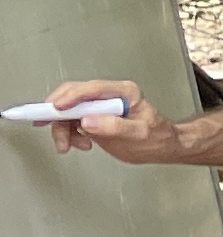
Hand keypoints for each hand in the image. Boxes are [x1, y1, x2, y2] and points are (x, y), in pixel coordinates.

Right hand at [37, 79, 174, 159]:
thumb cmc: (157, 137)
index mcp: (124, 92)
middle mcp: (108, 96)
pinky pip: (70, 122)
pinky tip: (79, 144)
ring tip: (68, 145)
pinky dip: (68, 134)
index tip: (56, 108)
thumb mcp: (139, 133)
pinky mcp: (92, 118)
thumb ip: (115, 127)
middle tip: (46, 125)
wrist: (161, 147)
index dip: (71, 97)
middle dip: (58, 112)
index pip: (92, 89)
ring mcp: (99, 106)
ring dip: (62, 128)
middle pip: (73, 96)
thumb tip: (88, 122)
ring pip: (68, 111)